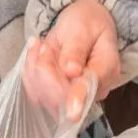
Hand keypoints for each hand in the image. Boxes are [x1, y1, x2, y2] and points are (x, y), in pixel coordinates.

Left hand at [23, 0, 121, 121]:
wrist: (84, 25)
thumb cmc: (87, 24)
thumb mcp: (82, 28)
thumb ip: (76, 50)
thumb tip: (71, 72)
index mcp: (106, 69)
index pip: (90, 88)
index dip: (78, 98)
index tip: (72, 114)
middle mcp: (94, 89)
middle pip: (63, 95)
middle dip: (45, 70)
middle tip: (44, 45)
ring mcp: (76, 96)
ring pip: (46, 95)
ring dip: (36, 69)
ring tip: (44, 46)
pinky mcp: (59, 97)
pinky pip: (36, 92)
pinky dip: (31, 73)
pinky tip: (38, 55)